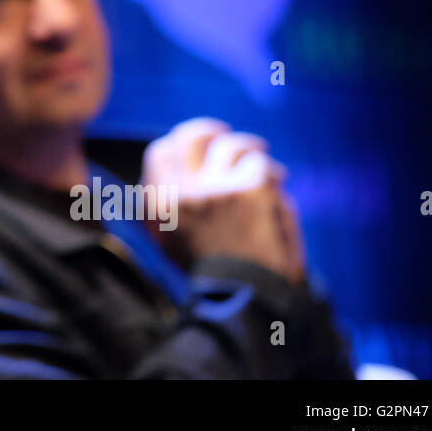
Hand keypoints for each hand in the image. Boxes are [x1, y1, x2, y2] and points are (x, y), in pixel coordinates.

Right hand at [140, 117, 305, 283]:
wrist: (251, 298)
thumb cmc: (214, 275)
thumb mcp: (172, 245)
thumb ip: (162, 211)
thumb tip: (153, 177)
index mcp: (161, 206)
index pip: (161, 152)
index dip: (179, 143)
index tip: (195, 146)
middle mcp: (184, 193)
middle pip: (192, 138)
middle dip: (210, 132)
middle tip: (224, 136)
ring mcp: (217, 189)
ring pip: (231, 146)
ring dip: (248, 151)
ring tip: (261, 161)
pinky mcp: (250, 190)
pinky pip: (260, 163)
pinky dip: (271, 172)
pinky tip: (278, 181)